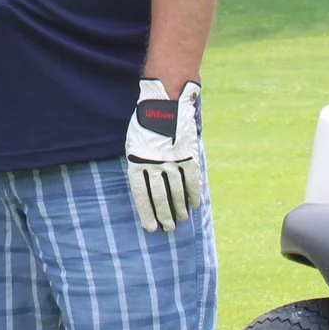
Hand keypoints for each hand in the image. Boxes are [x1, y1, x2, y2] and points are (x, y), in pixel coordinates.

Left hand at [124, 78, 205, 232]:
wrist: (165, 102)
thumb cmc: (145, 124)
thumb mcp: (134, 143)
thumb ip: (139, 165)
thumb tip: (144, 188)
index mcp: (137, 160)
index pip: (141, 194)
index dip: (146, 213)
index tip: (151, 228)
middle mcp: (155, 163)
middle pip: (160, 197)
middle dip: (164, 215)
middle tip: (168, 228)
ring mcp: (173, 160)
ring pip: (177, 192)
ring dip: (180, 208)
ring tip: (181, 219)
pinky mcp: (189, 155)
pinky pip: (192, 180)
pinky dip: (194, 194)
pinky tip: (194, 204)